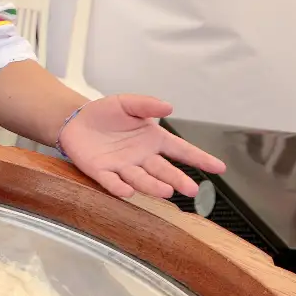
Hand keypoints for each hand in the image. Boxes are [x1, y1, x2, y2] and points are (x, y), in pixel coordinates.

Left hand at [58, 95, 225, 199]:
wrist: (76, 120)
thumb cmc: (106, 113)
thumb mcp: (127, 103)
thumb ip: (147, 104)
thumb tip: (169, 107)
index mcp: (153, 140)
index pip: (181, 150)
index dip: (200, 159)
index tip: (219, 168)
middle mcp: (141, 157)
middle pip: (164, 171)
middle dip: (178, 180)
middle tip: (191, 190)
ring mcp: (122, 167)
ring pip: (141, 179)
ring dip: (153, 186)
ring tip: (167, 192)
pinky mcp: (102, 172)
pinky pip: (112, 182)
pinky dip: (119, 187)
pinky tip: (128, 191)